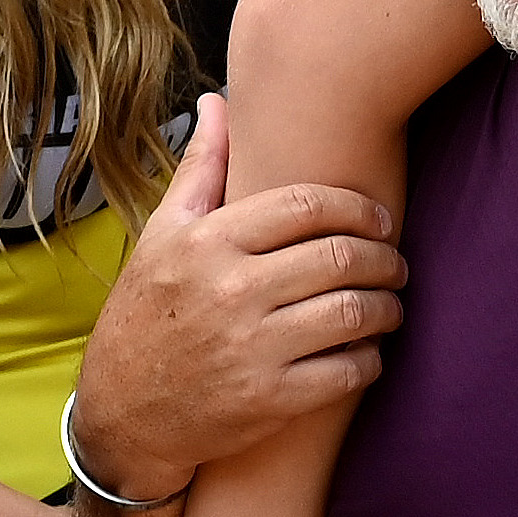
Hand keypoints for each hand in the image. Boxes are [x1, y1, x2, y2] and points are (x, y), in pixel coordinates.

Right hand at [62, 100, 406, 505]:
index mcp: (207, 242)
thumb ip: (200, 169)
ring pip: (353, 313)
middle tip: (395, 262)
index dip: (357, 207)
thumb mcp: (161, 236)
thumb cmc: (146, 314)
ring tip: (391, 304)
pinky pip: (346, 372)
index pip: (306, 205)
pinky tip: (369, 350)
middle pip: (340, 257)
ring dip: (388, 307)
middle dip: (384, 257)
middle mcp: (231, 291)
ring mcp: (252, 348)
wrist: (121, 415)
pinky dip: (371, 359)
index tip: (379, 217)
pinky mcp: (269, 401)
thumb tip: (220, 102)